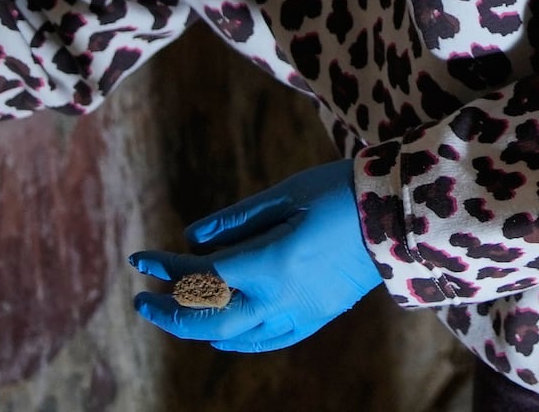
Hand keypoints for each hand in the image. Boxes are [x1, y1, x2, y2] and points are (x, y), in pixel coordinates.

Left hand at [132, 160, 382, 353]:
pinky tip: (222, 338)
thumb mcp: (285, 195)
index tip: (142, 258)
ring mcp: (298, 314)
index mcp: (269, 265)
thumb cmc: (340, 194)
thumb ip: (235, 220)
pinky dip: (237, 343)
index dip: (165, 267)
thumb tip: (191, 237)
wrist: (397, 217)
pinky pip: (266, 343)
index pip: (199, 274)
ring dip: (196, 327)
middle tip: (144, 300)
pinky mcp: (315, 319)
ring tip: (175, 312)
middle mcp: (278, 299)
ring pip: (232, 337)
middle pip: (207, 318)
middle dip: (168, 311)